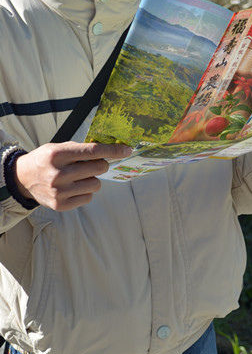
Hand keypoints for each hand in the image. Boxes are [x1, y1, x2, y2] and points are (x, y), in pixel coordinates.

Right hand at [14, 142, 131, 210]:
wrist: (23, 179)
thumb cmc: (45, 160)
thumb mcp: (58, 148)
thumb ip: (81, 149)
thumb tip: (109, 150)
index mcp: (57, 155)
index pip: (93, 151)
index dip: (113, 151)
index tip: (127, 150)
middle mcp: (58, 174)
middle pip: (98, 168)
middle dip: (101, 165)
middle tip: (93, 164)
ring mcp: (59, 191)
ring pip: (96, 184)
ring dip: (92, 179)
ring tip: (79, 177)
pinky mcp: (61, 205)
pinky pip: (88, 197)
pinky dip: (85, 192)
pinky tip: (73, 187)